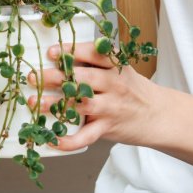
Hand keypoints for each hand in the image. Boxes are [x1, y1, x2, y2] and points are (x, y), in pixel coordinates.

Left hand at [36, 42, 160, 150]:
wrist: (158, 115)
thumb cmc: (132, 90)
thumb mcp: (120, 70)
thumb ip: (95, 64)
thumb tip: (58, 58)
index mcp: (115, 67)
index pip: (95, 54)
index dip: (72, 51)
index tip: (52, 52)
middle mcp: (114, 85)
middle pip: (83, 79)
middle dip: (56, 77)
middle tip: (34, 77)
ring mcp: (111, 108)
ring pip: (81, 105)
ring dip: (55, 104)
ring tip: (35, 102)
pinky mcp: (108, 128)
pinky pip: (87, 136)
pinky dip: (69, 140)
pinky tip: (53, 139)